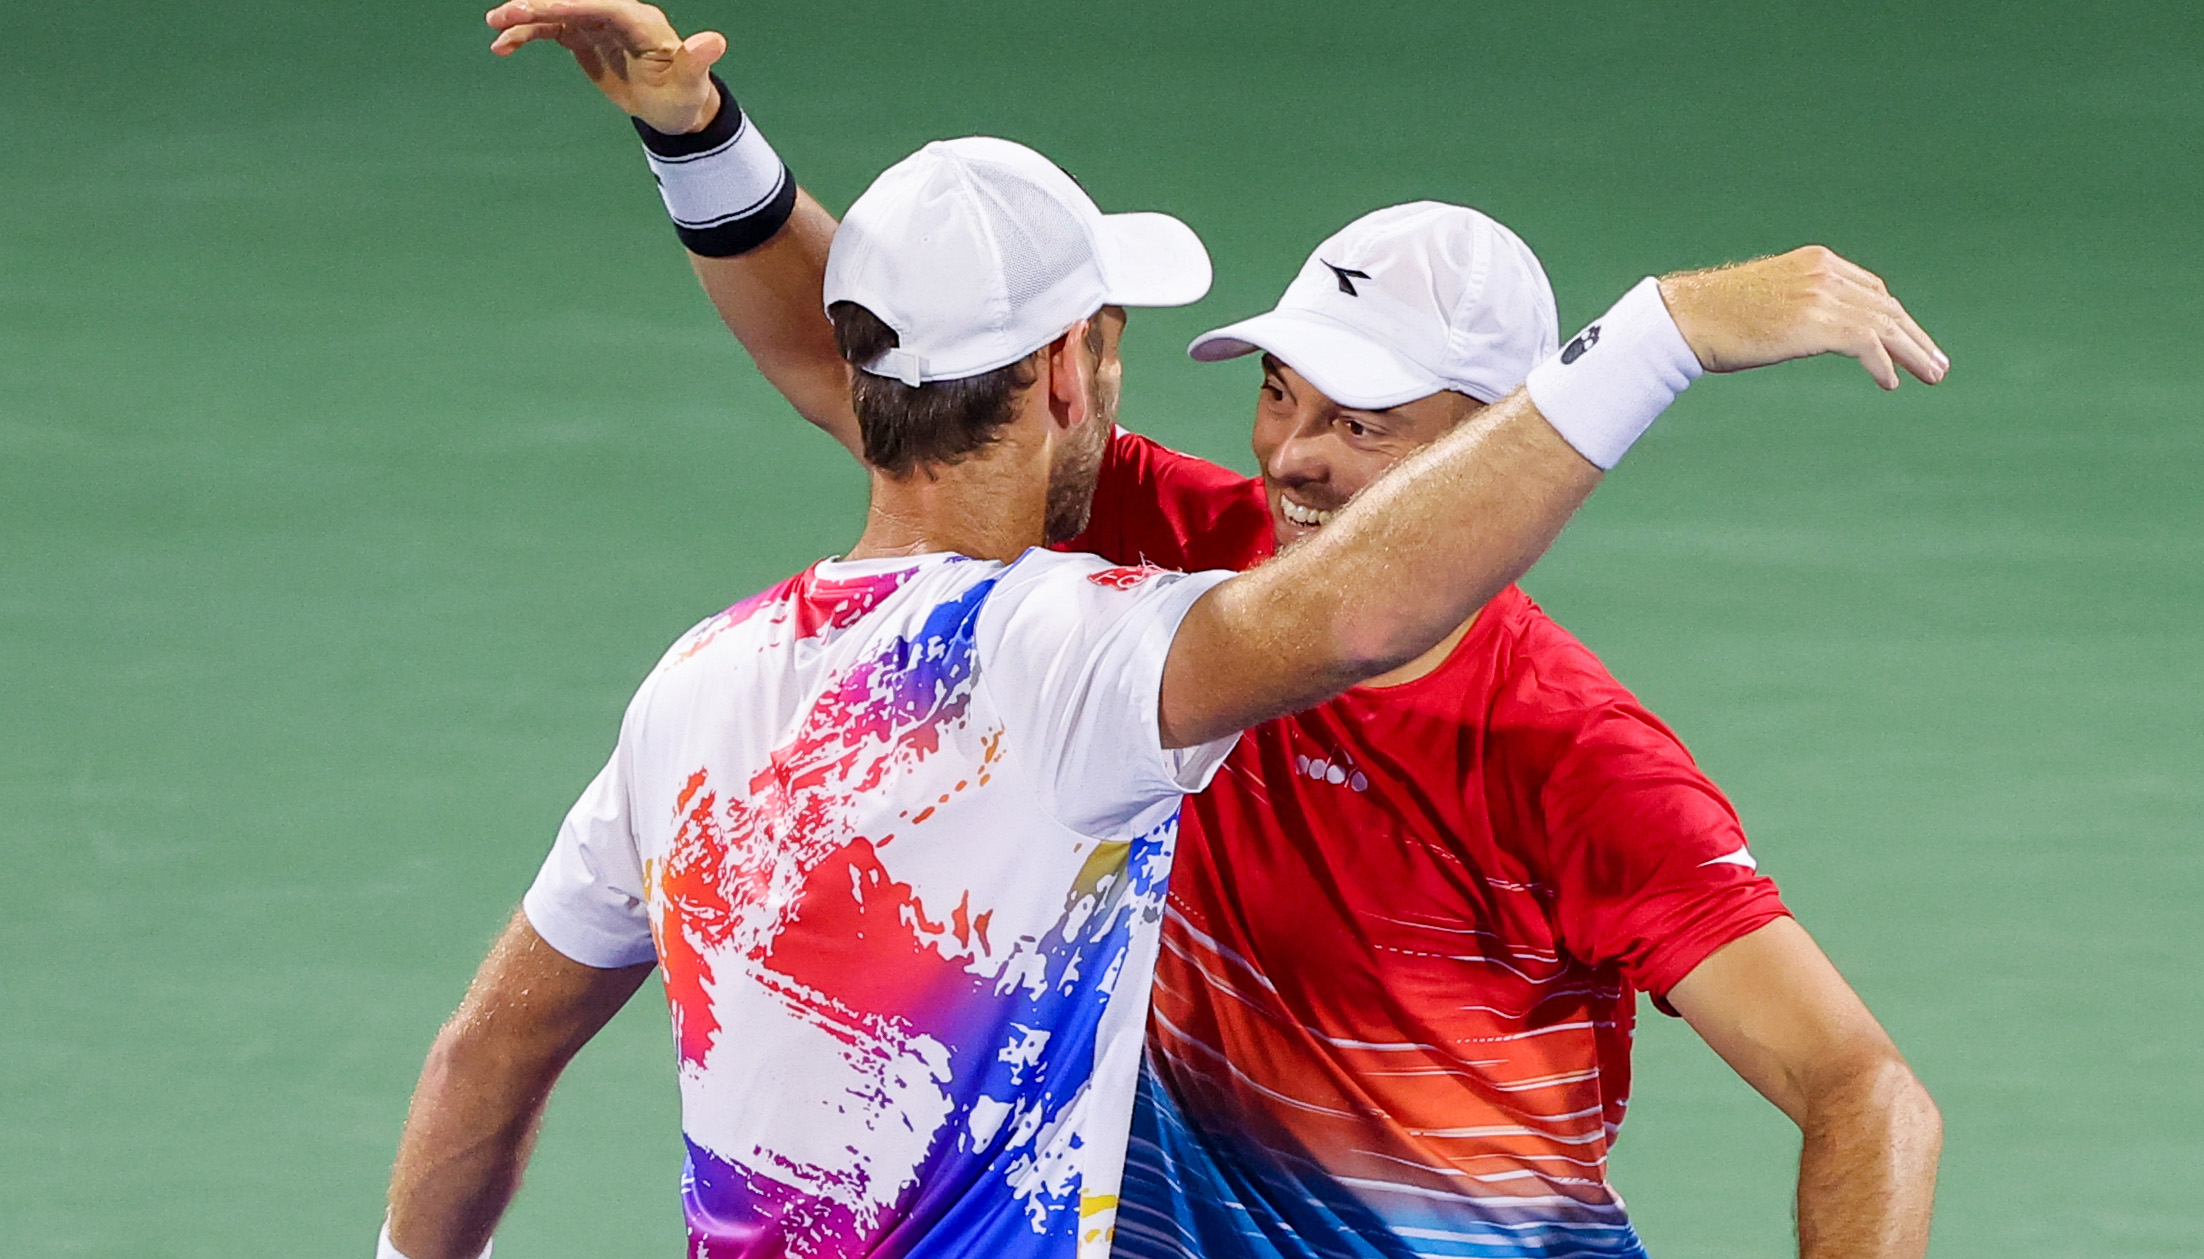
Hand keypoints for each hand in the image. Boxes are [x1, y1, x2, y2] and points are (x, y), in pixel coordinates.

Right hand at [486, 0, 725, 134]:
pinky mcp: (586, 40)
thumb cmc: (685, 95)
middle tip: (502, 14)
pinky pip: (552, 32)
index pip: (601, 7)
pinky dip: (528, 36)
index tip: (540, 10)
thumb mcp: (692, 83)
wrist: (674, 109)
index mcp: (639, 21)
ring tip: (495, 30)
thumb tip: (714, 41)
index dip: (570, 5)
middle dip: (538, 7)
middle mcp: (616, 16)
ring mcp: (598, 26)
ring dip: (526, 21)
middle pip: (573, 5)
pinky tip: (504, 46)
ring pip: (557, 16)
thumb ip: (696, 61)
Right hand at [1659, 246, 1948, 389]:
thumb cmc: (1713, 318)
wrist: (1686, 319)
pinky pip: (1865, 342)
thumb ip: (1797, 309)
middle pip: (1886, 306)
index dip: (1895, 319)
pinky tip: (1889, 382)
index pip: (1872, 290)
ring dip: (1912, 353)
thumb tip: (1806, 333)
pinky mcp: (1816, 322)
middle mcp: (1826, 272)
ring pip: (1884, 324)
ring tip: (1931, 375)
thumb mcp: (1765, 302)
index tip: (1908, 341)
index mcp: (1816, 261)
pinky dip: (1882, 363)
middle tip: (1936, 363)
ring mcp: (1822, 295)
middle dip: (1914, 336)